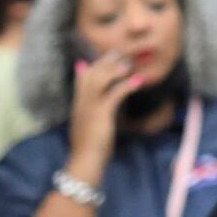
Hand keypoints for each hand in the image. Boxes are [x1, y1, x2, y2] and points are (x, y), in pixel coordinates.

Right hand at [66, 52, 141, 172]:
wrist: (84, 163)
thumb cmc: (88, 149)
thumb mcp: (87, 127)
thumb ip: (89, 112)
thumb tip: (96, 108)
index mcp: (78, 106)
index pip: (83, 77)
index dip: (95, 65)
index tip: (108, 57)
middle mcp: (81, 103)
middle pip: (92, 73)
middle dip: (106, 61)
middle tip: (121, 53)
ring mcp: (89, 108)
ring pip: (100, 79)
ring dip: (116, 69)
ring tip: (129, 66)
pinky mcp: (101, 115)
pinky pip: (114, 94)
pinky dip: (127, 86)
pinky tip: (138, 82)